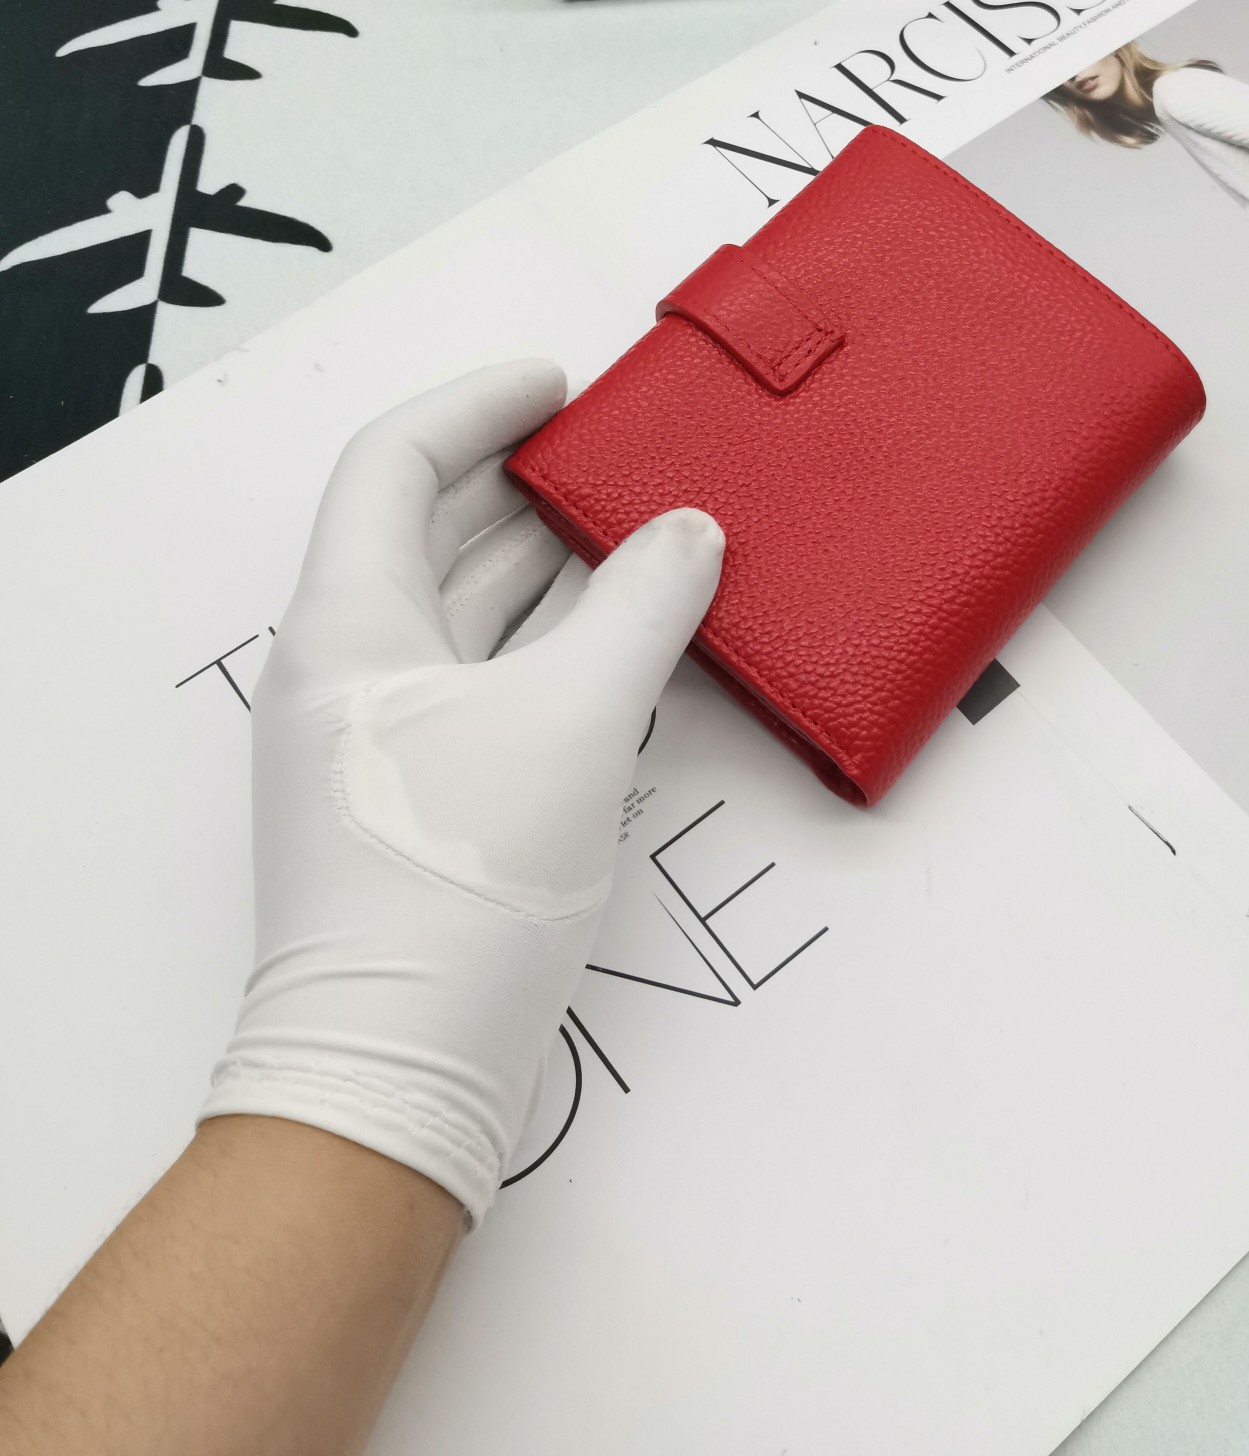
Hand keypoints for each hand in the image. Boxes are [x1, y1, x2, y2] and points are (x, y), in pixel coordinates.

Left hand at [201, 360, 722, 1223]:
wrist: (397, 1071)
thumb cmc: (461, 882)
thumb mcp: (574, 719)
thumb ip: (642, 609)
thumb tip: (690, 534)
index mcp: (351, 622)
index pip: (397, 462)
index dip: (478, 405)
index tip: (563, 384)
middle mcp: (352, 669)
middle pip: (435, 532)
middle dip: (532, 484)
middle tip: (628, 454)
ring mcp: (385, 740)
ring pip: (471, 613)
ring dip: (556, 568)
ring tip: (650, 531)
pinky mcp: (426, 802)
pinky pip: (493, 683)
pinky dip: (559, 645)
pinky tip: (633, 641)